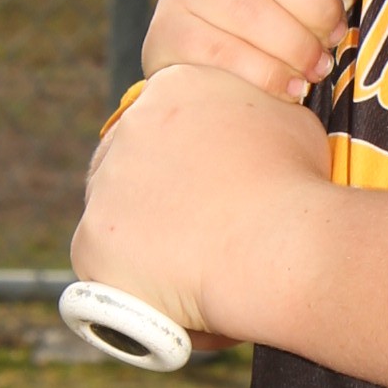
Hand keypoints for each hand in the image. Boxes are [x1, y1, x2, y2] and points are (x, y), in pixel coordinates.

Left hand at [73, 61, 332, 341]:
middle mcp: (128, 126)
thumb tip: (263, 133)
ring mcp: (104, 184)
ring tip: (184, 270)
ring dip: (139, 239)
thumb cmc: (298, 187)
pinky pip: (101, 267)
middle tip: (191, 231)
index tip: (202, 186)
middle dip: (152, 194)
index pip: (164, 118)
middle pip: (128, 161)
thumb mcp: (292, 126)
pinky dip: (129, 285)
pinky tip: (164, 299)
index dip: (182, 156)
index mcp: (175, 88)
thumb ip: (262, 119)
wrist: (278, 243)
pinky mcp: (89, 240)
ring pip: (112, 214)